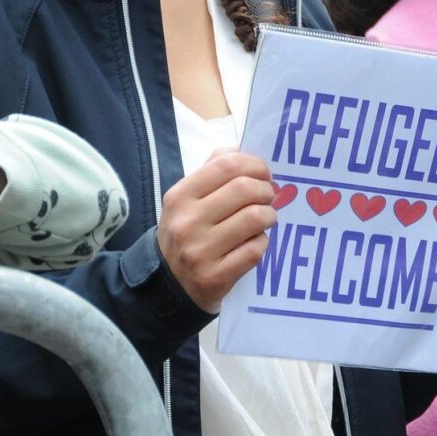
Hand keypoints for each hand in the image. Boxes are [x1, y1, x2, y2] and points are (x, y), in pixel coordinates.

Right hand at [156, 149, 275, 312]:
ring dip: (269, 215)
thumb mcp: (187, 200)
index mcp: (180, 196)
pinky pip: (255, 249)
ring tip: (265, 218)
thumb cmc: (186, 232)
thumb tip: (242, 149)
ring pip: (255, 218)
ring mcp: (200, 252)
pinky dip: (262, 242)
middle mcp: (187, 222)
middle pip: (245, 189)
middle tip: (268, 196)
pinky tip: (254, 241)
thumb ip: (212, 170)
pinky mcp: (215, 277)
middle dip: (266, 189)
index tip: (264, 173)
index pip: (227, 165)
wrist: (167, 286)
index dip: (254, 164)